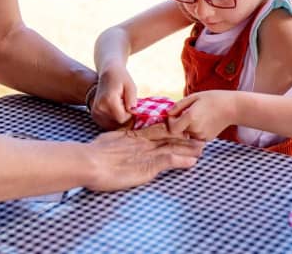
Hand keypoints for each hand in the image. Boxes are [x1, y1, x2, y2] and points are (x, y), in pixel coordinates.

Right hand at [82, 125, 204, 191]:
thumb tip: (116, 142)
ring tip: (202, 148)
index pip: (156, 130)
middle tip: (199, 135)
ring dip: (188, 148)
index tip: (181, 126)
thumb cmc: (92, 154)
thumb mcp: (107, 141)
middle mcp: (143, 142)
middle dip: (184, 136)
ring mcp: (146, 152)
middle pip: (168, 137)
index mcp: (133, 135)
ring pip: (172, 147)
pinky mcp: (148, 165)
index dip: (170, 128)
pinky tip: (192, 162)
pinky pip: (169, 161)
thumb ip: (116, 140)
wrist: (89, 161)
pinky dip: (181, 161)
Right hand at [90, 68, 136, 129]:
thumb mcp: (131, 86)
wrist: (108, 73)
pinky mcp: (94, 115)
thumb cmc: (121, 78)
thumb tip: (133, 112)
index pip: (122, 119)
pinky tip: (115, 109)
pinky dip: (114, 119)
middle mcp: (99, 108)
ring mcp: (95, 112)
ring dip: (119, 118)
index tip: (130, 104)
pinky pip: (107, 124)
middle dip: (125, 116)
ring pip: (112, 125)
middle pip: (117, 123)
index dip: (130, 114)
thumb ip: (132, 99)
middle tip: (125, 103)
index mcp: (108, 100)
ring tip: (120, 105)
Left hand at [165, 91, 233, 140]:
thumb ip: (178, 106)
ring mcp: (202, 136)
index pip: (172, 128)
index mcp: (191, 117)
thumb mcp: (194, 97)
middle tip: (185, 114)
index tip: (176, 114)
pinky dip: (195, 131)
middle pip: (179, 132)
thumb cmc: (213, 98)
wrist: (232, 108)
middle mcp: (195, 129)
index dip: (171, 121)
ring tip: (196, 117)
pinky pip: (195, 137)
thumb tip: (167, 114)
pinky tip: (203, 122)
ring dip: (187, 128)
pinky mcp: (207, 139)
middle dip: (179, 124)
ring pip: (187, 135)